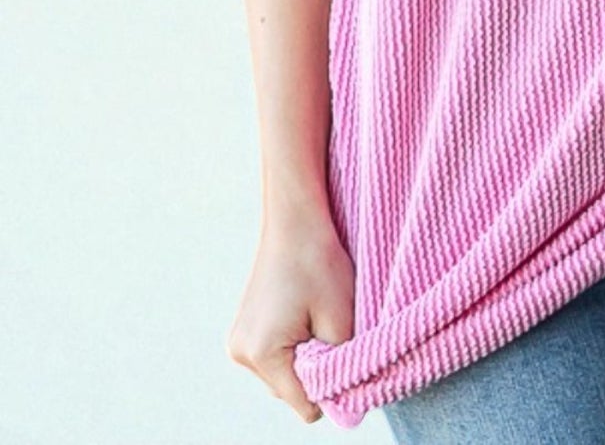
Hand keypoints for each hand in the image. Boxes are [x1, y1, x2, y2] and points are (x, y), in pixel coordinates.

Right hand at [227, 207, 354, 422]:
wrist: (295, 219)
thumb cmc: (320, 263)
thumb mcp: (341, 318)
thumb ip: (342, 365)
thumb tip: (345, 403)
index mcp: (263, 354)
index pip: (304, 405)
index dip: (331, 389)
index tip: (347, 358)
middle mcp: (242, 353)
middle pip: (291, 392)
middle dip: (316, 369)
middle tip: (331, 327)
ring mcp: (238, 342)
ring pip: (284, 375)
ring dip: (305, 356)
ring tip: (316, 315)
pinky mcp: (242, 330)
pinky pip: (275, 356)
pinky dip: (293, 344)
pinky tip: (303, 313)